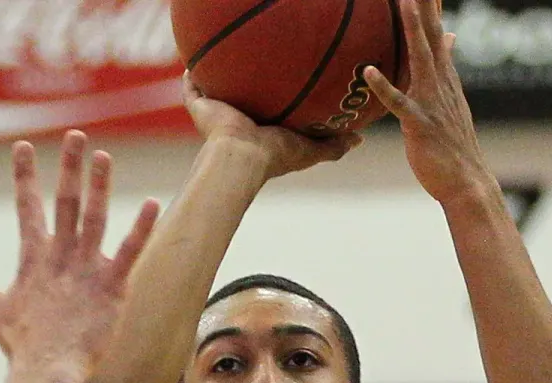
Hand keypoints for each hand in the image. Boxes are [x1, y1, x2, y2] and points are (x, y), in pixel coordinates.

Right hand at [0, 131, 159, 378]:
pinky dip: (141, 227)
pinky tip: (151, 203)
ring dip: (99, 186)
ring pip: (94, 218)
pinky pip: (130, 251)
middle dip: (70, 168)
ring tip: (104, 156)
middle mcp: (60, 256)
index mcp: (33, 258)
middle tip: (77, 136)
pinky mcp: (112, 286)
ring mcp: (86, 268)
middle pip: (65, 202)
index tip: (24, 146)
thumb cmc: (22, 345)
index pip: (27, 208)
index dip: (25, 176)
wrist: (47, 371)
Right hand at [183, 72, 361, 178]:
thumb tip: (360, 138)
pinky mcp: (200, 109)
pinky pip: (192, 88)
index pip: (270, 110)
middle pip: (242, 98)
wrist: (242, 157)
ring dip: (217, 76)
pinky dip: (191, 76)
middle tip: (256, 61)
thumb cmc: (276, 155)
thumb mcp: (311, 150)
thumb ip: (334, 145)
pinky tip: (193, 59)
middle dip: (246, 83)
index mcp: (263, 131)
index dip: (277, 96)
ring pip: (215, 91)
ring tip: (222, 55)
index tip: (287, 79)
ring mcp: (218, 115)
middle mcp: (239, 122)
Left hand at [362, 0, 489, 203]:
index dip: (429, 5)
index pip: (436, 32)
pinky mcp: (420, 125)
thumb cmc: (452, 143)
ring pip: (420, 59)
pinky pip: (399, 104)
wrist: (467, 181)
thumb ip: (446, 65)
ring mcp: (431, 103)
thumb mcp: (451, 98)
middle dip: (423, 7)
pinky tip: (369, 72)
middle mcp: (440, 84)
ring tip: (402, 3)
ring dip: (411, 31)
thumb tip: (449, 36)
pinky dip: (384, 87)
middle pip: (431, 36)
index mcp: (445, 77)